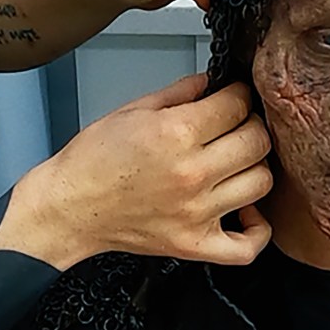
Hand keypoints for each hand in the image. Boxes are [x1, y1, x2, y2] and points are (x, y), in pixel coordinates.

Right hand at [0, 75, 272, 269]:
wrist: (69, 208)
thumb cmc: (92, 162)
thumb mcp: (132, 110)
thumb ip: (180, 93)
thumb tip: (213, 83)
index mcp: (175, 134)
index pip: (236, 105)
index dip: (238, 94)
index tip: (233, 97)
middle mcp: (192, 174)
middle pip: (257, 141)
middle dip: (251, 125)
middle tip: (236, 126)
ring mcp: (197, 212)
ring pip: (261, 183)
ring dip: (254, 167)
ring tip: (236, 162)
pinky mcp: (195, 244)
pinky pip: (247, 246)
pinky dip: (257, 229)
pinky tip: (247, 210)